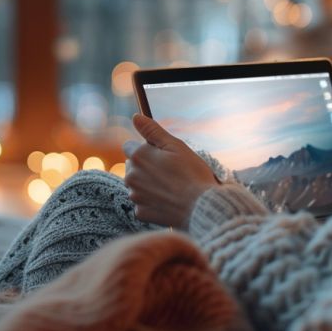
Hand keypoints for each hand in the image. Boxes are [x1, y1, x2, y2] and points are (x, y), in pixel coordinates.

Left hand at [123, 114, 218, 228]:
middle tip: (169, 172)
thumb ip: (152, 131)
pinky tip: (168, 201)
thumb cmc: (192, 173)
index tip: (162, 156)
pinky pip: (142, 204)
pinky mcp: (141, 213)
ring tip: (170, 187)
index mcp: (138, 156)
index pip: (130, 146)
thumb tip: (135, 117)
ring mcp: (135, 196)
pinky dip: (152, 202)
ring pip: (136, 185)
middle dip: (145, 167)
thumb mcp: (175, 146)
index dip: (146, 149)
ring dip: (147, 185)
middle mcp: (131, 176)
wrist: (201, 207)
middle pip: (132, 166)